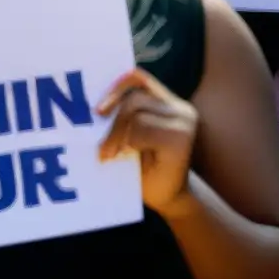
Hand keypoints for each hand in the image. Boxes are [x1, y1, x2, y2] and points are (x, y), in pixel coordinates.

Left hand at [98, 69, 201, 216]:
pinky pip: (143, 130)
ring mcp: (184, 121)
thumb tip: (94, 109)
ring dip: (116, 135)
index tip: (98, 110)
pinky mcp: (182, 138)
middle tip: (102, 149)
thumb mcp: (132, 139)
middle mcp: (180, 108)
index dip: (116, 86)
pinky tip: (127, 157)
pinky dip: (129, 143)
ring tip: (110, 155)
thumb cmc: (144, 172)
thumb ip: (125, 120)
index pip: (139, 78)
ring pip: (137, 113)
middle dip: (112, 122)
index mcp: (168, 104)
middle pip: (135, 98)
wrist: (169, 200)